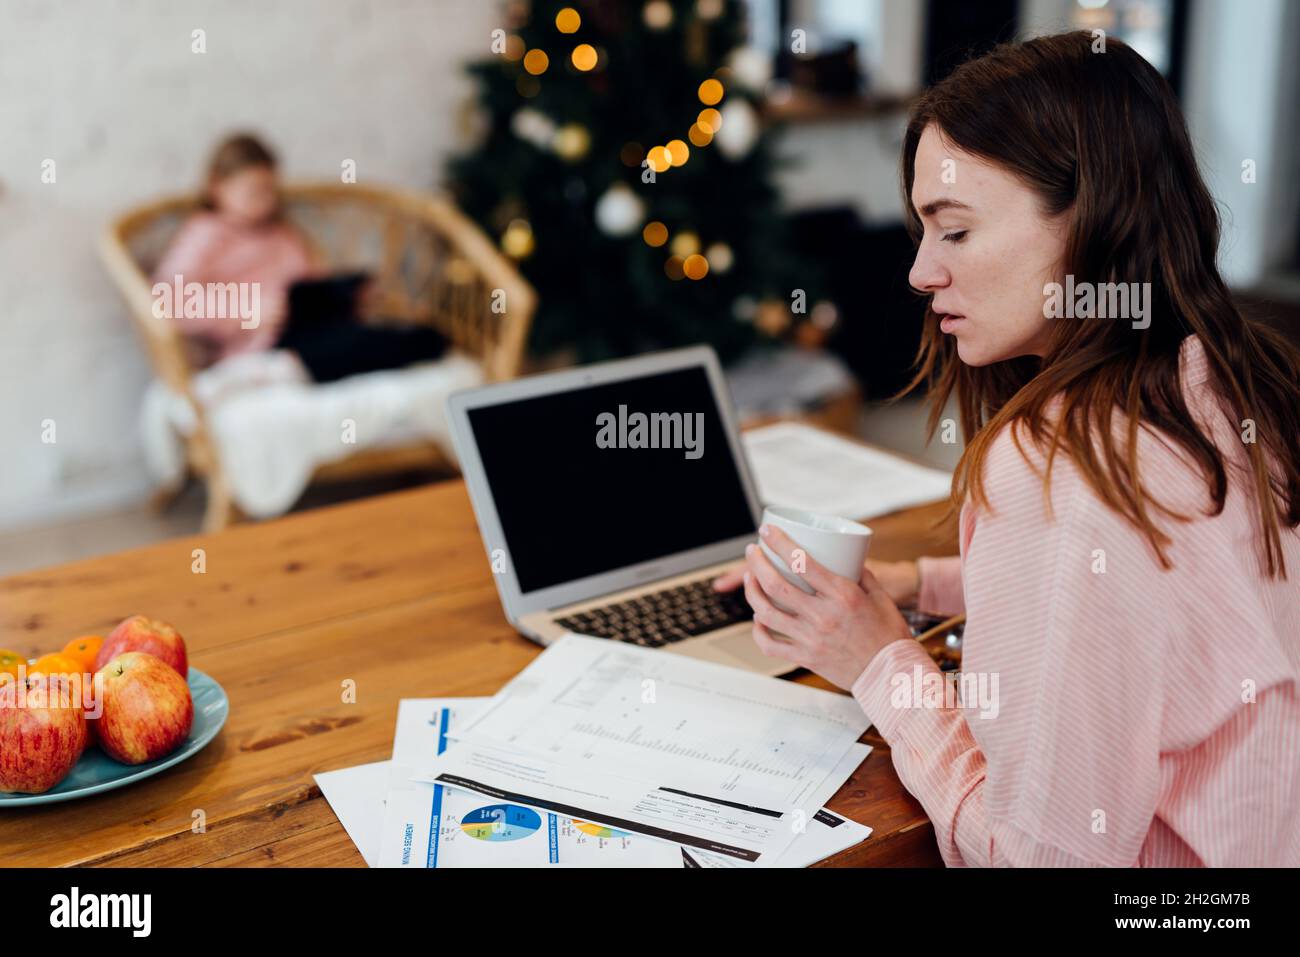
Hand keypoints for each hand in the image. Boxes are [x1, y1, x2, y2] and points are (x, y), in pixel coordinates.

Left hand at [739, 524, 913, 688]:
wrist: (891, 675)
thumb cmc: (888, 637)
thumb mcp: (880, 597)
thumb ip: (861, 574)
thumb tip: (846, 558)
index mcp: (842, 595)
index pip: (802, 562)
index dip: (779, 543)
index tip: (768, 531)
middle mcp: (823, 616)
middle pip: (776, 585)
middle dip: (757, 563)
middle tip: (752, 552)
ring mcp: (811, 638)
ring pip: (766, 613)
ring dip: (752, 592)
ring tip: (751, 579)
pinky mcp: (805, 657)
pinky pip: (770, 645)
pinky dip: (758, 631)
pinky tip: (758, 619)